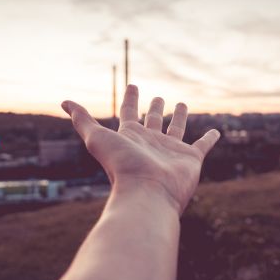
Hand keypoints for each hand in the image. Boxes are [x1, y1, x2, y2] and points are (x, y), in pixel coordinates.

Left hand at [61, 84, 219, 214]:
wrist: (146, 194)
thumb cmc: (121, 167)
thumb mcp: (96, 138)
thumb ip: (82, 120)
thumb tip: (64, 102)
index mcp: (131, 136)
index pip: (130, 112)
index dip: (131, 97)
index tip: (134, 85)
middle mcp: (150, 142)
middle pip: (153, 120)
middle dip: (155, 107)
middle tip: (159, 96)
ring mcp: (171, 151)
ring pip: (176, 129)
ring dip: (179, 117)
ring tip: (182, 104)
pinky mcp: (190, 159)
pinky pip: (202, 146)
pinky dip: (209, 138)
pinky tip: (215, 131)